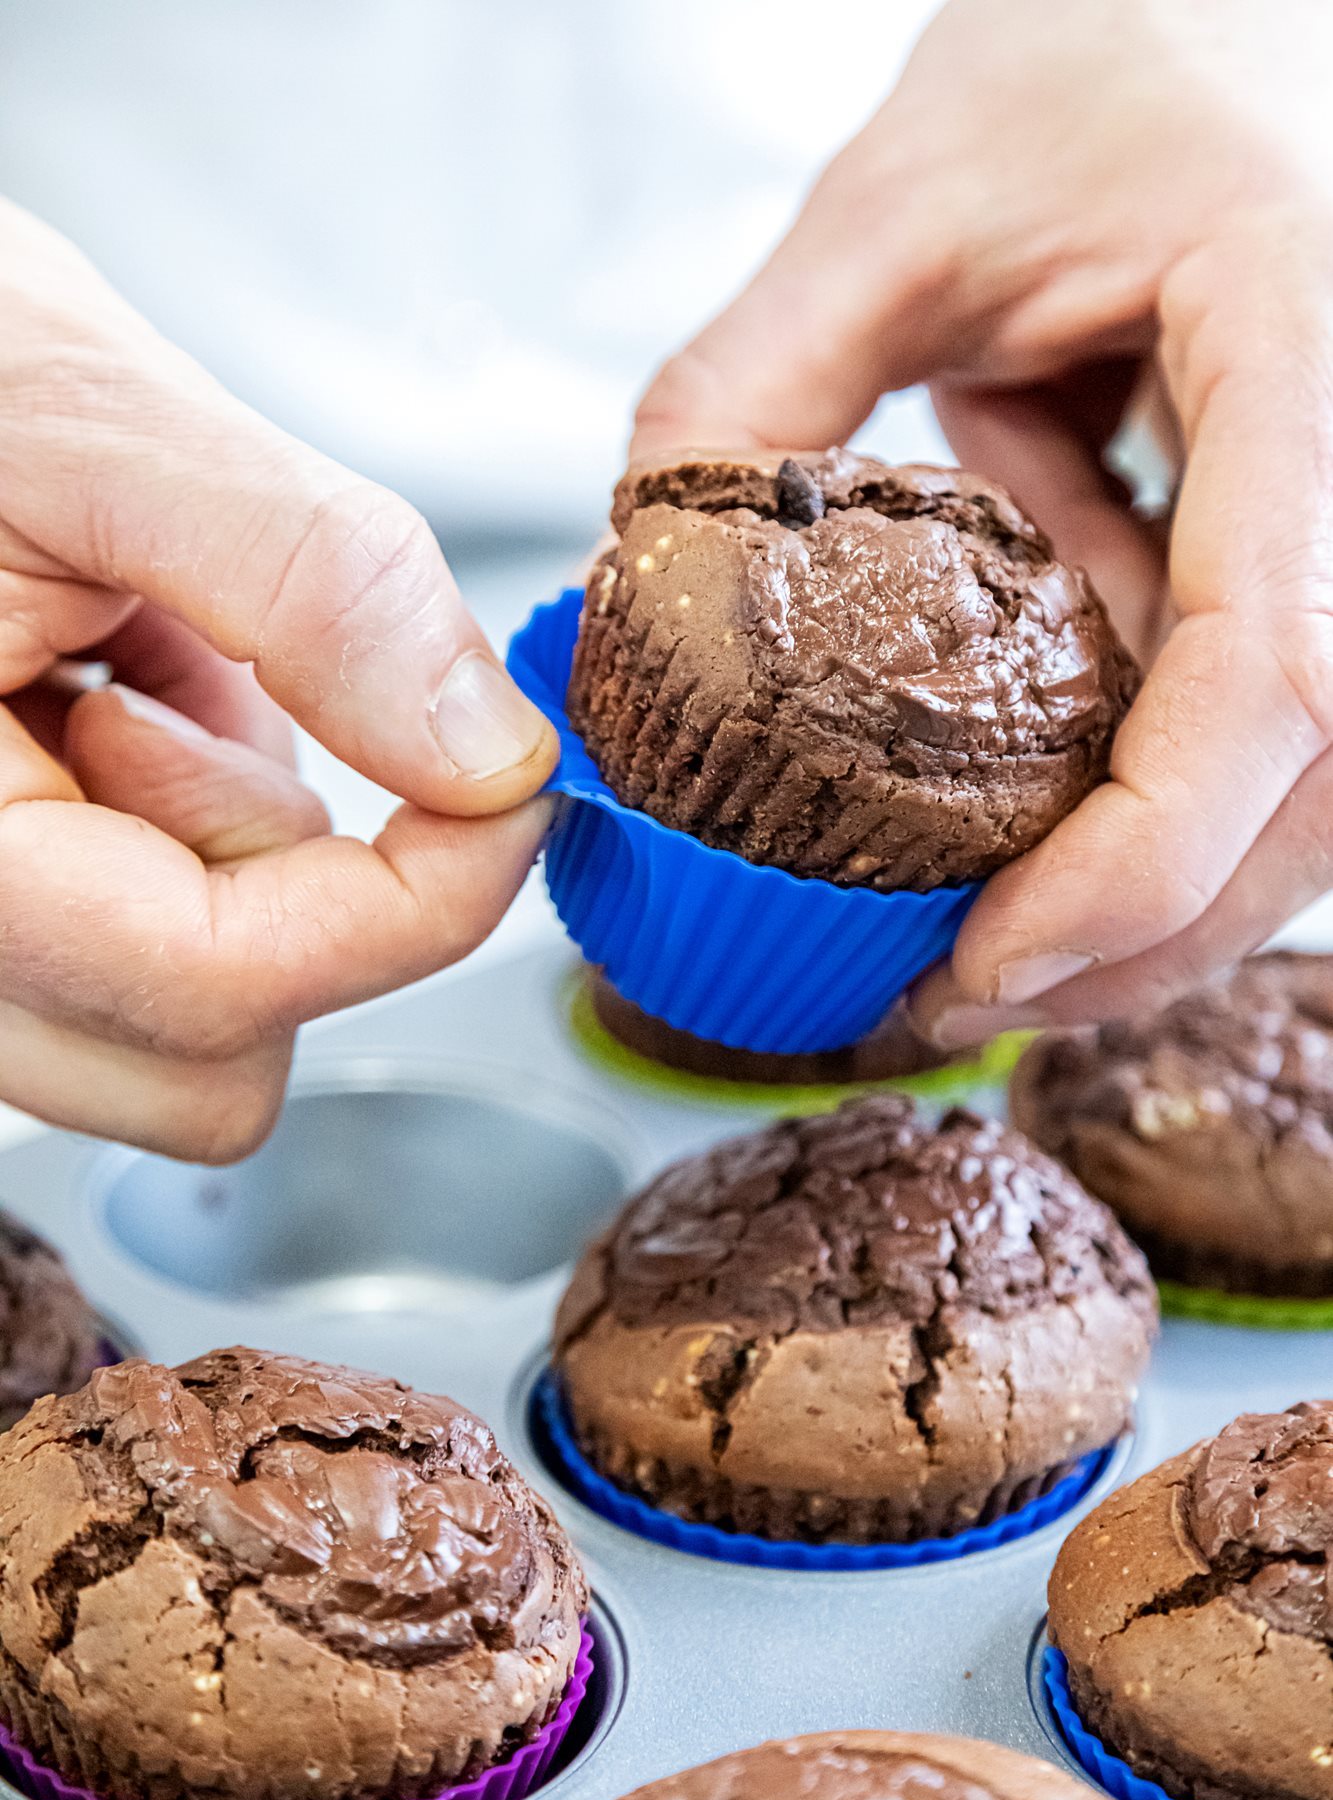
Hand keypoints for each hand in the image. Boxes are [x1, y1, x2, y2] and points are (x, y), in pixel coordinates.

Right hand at [0, 199, 557, 1157]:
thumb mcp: (84, 412)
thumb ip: (304, 582)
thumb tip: (489, 757)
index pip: (222, 986)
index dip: (414, 900)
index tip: (505, 781)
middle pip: (213, 1065)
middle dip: (284, 885)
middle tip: (199, 681)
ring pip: (192, 1029)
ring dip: (225, 855)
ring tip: (122, 670)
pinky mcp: (2, 909)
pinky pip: (155, 949)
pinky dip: (182, 831)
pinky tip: (104, 697)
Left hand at [634, 0, 1332, 1046]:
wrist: (1234, 1)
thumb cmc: (1107, 48)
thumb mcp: (900, 200)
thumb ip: (753, 388)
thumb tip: (637, 591)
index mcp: (1309, 343)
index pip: (1273, 672)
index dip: (1139, 860)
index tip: (986, 958)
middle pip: (1313, 793)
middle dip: (1141, 932)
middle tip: (959, 1001)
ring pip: (1313, 793)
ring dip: (1150, 893)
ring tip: (983, 957)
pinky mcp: (1327, 553)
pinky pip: (1273, 727)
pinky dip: (1158, 800)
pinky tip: (1044, 837)